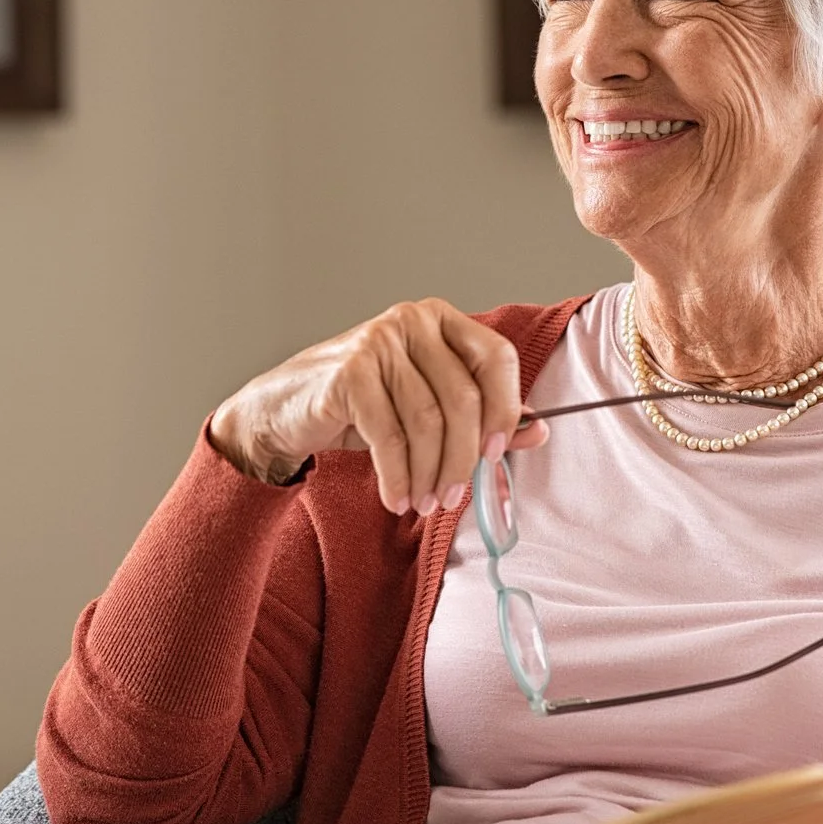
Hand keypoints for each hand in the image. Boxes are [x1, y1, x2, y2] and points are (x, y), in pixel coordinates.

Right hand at [209, 299, 548, 512]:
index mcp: (441, 320)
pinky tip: (397, 497)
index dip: (506, 408)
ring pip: (428, 422)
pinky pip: (390, 437)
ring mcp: (378, 342)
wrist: (284, 411)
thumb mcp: (426, 409)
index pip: (497, 357)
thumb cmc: (362, 408)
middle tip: (454, 497)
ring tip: (424, 503)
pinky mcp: (349, 373)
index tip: (498, 454)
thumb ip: (483, 416)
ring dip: (430, 474)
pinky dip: (398, 476)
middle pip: (463, 398)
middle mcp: (412, 321)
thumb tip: (538, 431)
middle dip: (464, 459)